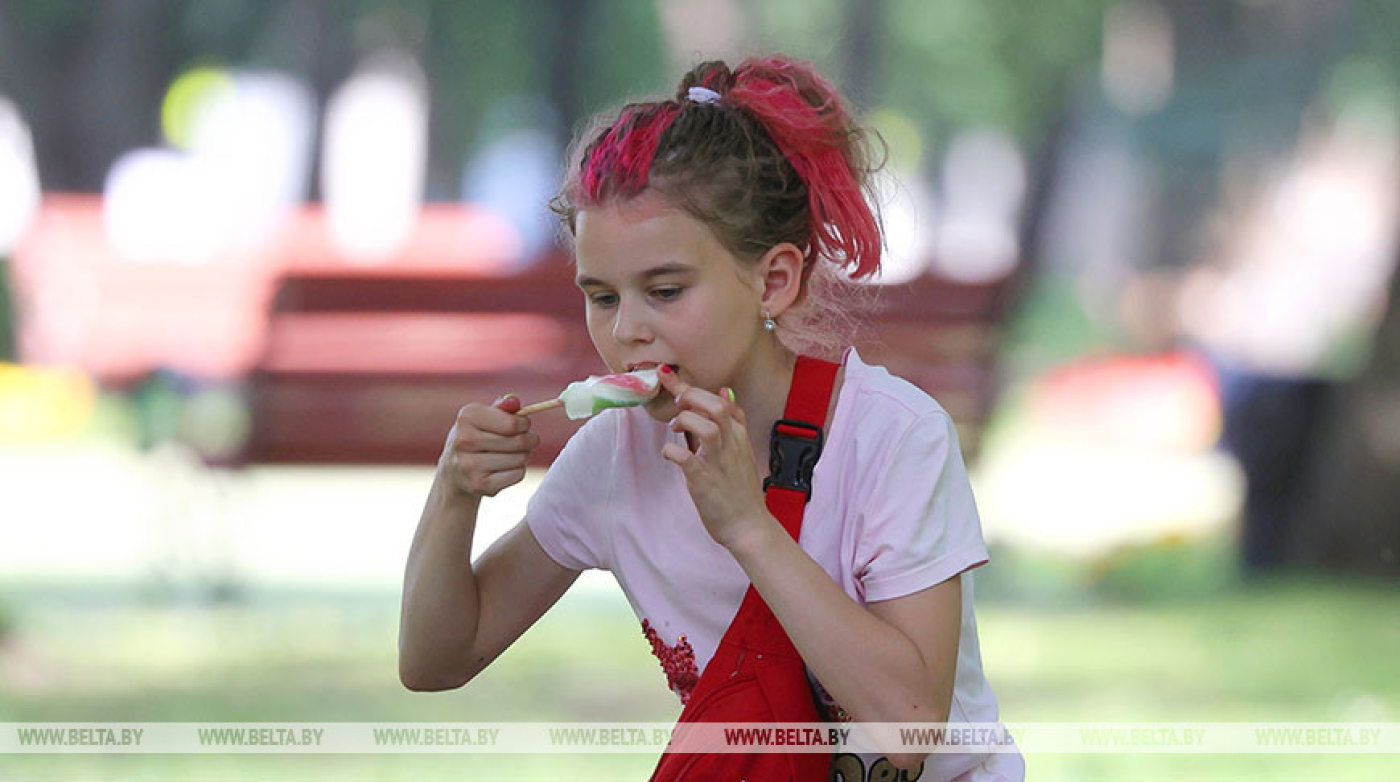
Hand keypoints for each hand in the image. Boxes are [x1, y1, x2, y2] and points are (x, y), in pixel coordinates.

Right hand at [439, 394, 540, 498]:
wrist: (454, 473)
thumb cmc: (476, 439)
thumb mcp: (484, 418)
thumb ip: (502, 408)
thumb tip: (514, 401)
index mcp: (466, 417)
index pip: (513, 423)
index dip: (525, 424)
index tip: (523, 426)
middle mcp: (464, 440)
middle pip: (519, 441)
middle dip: (529, 441)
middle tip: (527, 441)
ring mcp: (469, 465)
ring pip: (520, 458)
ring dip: (523, 456)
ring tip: (512, 455)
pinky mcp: (479, 484)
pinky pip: (517, 475)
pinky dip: (517, 472)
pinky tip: (504, 469)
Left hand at [657, 369, 772, 548]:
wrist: (748, 526)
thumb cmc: (740, 489)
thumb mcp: (741, 449)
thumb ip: (732, 421)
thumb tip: (725, 391)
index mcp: (739, 435)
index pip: (722, 400)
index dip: (691, 385)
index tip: (667, 374)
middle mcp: (731, 444)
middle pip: (715, 406)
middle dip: (690, 397)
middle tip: (676, 404)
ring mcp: (718, 462)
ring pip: (706, 426)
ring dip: (684, 421)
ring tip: (676, 429)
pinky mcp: (704, 481)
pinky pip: (685, 459)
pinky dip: (671, 451)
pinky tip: (669, 454)